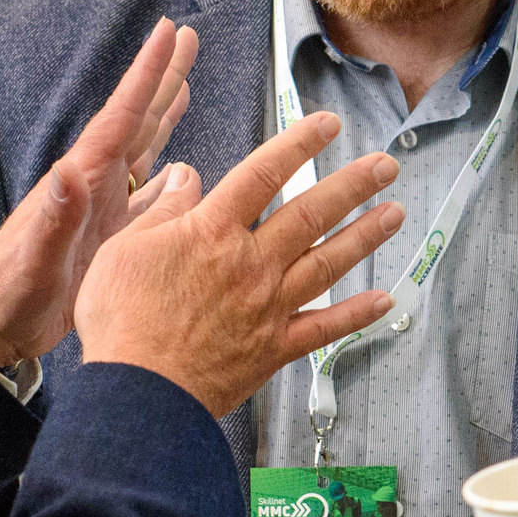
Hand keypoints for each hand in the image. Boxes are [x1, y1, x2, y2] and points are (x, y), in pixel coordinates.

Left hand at [0, 19, 196, 365]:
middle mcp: (94, 185)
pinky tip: (186, 167)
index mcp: (82, 181)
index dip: (147, 74)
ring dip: (166, 114)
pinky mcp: (109, 235)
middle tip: (187, 36)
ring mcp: (102, 208)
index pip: (122, 116)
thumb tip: (66, 170)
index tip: (168, 31)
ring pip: (146, 149)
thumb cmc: (7, 294)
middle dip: (163, 77)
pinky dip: (172, 175)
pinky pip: (150, 195)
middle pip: (138, 119)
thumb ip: (54, 217)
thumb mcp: (34, 258)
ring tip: (187, 82)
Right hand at [74, 110, 400, 418]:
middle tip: (385, 165)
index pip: (263, 174)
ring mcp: (268, 307)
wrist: (138, 392)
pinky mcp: (274, 348)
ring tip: (396, 213)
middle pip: (310, 214)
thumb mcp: (125, 248)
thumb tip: (187, 177)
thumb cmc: (121, 321)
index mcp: (212, 232)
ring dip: (365, 236)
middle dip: (352, 185)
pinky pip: (324, 329)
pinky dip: (356, 315)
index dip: (299, 144)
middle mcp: (250, 263)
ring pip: (327, 264)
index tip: (327, 124)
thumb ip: (163, 211)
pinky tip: (385, 300)